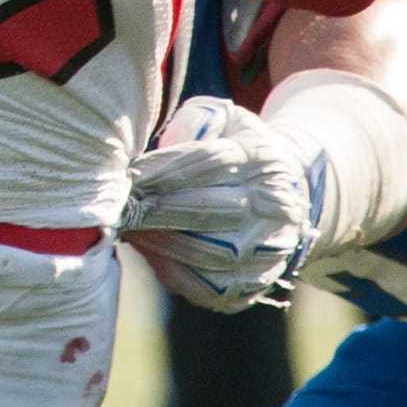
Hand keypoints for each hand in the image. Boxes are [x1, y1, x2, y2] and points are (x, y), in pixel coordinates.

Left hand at [121, 95, 317, 310]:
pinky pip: (205, 287)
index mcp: (262, 161)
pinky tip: (148, 249)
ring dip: (158, 241)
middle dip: (155, 207)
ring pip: (204, 254)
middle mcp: (272, 209)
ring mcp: (266, 252)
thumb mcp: (221, 119)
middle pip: (205, 210)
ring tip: (129, 226)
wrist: (286, 193)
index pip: (208, 163)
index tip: (129, 174)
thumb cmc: (236, 148)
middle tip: (120, 204)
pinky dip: (170, 270)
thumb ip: (193, 124)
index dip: (163, 169)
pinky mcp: (252, 286)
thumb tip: (160, 153)